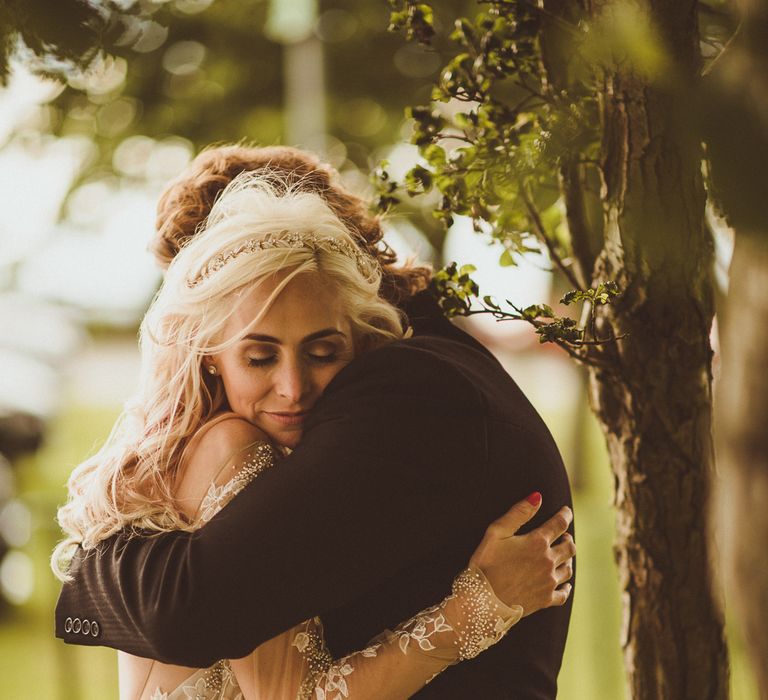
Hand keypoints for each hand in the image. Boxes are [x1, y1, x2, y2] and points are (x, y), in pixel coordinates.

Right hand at [469, 494, 574, 615]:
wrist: (482, 601)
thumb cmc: (485, 563)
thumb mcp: (496, 532)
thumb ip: (518, 513)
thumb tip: (537, 497)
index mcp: (537, 542)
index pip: (560, 524)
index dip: (565, 515)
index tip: (566, 511)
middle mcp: (548, 562)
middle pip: (569, 546)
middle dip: (567, 538)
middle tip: (562, 535)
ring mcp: (548, 582)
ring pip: (568, 568)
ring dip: (567, 559)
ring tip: (561, 555)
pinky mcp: (545, 600)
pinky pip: (564, 592)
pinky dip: (566, 586)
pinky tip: (565, 583)